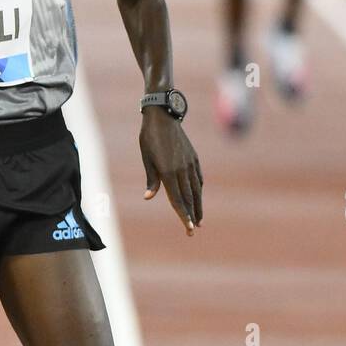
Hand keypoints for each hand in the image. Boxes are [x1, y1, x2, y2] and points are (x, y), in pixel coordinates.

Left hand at [140, 107, 203, 235]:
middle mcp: (181, 170)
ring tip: (199, 219)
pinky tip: (198, 195)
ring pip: (196, 190)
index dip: (183, 215)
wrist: (163, 115)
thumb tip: (148, 197)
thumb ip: (151, 179)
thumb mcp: (146, 157)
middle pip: (189, 198)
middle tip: (193, 231)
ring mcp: (190, 163)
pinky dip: (199, 189)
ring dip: (198, 205)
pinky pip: (198, 177)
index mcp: (168, 172)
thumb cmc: (149, 137)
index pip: (177, 199)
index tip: (188, 228)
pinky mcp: (193, 157)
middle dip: (191, 216)